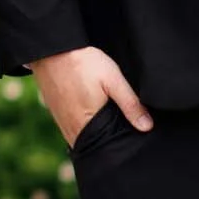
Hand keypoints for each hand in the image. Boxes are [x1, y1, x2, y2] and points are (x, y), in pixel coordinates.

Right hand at [29, 46, 151, 147]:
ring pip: (81, 138)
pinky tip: (91, 114)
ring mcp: (60, 122)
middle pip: (92, 146)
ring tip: (108, 123)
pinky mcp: (55, 113)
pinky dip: (83, 126)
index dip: (117, 146)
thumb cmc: (83, 63)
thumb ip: (130, 104)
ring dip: (94, 134)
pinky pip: (71, 128)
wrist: (52, 50)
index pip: (104, 148)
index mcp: (86, 126)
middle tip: (121, 131)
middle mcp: (70, 129)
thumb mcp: (113, 80)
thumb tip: (146, 127)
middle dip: (106, 142)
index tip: (128, 140)